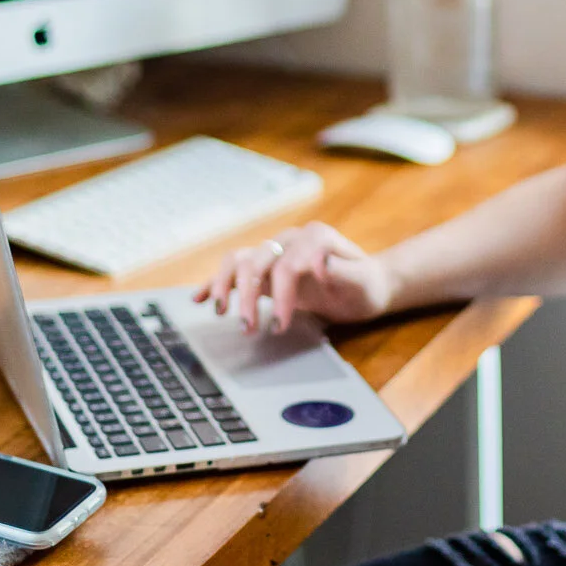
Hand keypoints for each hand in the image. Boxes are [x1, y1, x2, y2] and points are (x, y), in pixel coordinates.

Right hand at [195, 221, 392, 332]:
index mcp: (314, 237)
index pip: (287, 264)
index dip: (281, 295)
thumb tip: (319, 261)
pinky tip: (199, 297)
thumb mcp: (362, 282)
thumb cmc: (366, 286)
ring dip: (226, 286)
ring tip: (222, 313)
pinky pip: (235, 270)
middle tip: (247, 328)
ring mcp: (275, 252)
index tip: (280, 325)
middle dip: (246, 296)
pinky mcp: (266, 269)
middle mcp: (290, 239)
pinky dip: (216, 282)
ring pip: (238, 260)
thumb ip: (342, 270)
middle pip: (256, 261)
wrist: (366, 286)